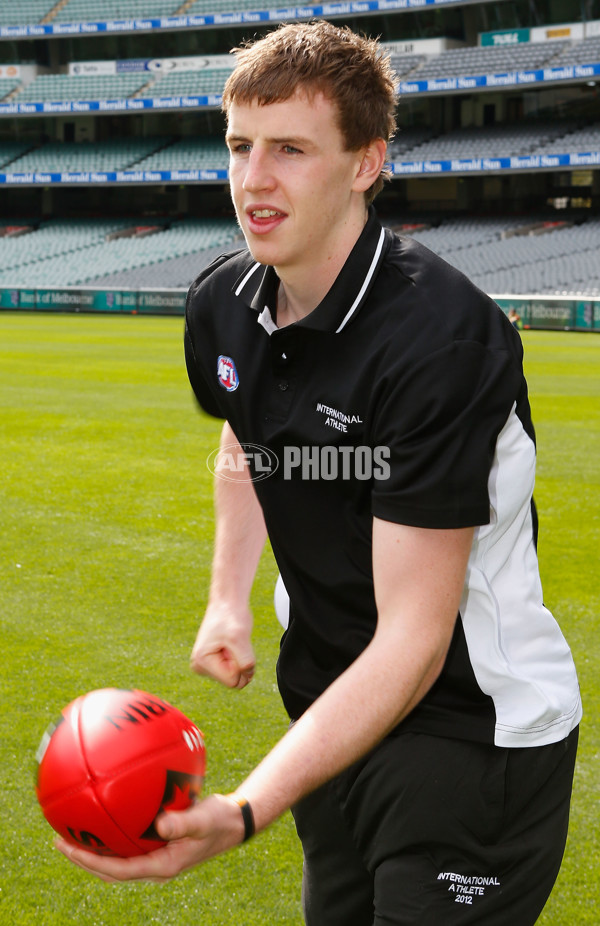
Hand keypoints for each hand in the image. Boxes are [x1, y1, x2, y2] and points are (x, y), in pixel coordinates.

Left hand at [55, 794, 245, 882]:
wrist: (234, 820)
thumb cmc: (220, 819)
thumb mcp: (203, 819)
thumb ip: (183, 822)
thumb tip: (160, 823)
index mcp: (162, 866)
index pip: (118, 871)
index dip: (91, 862)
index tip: (69, 848)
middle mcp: (155, 865)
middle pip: (110, 869)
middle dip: (84, 858)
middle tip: (60, 840)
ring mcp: (156, 856)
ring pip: (117, 858)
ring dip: (95, 848)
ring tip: (74, 831)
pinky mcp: (159, 845)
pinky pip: (129, 844)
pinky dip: (113, 834)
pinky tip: (106, 814)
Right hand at [190, 600, 254, 688]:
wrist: (227, 602)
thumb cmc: (231, 616)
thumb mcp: (240, 638)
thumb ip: (246, 661)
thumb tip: (247, 677)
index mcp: (201, 661)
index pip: (232, 681)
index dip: (241, 665)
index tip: (236, 646)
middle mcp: (200, 666)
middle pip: (233, 680)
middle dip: (239, 663)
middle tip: (234, 643)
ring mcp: (206, 665)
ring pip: (234, 675)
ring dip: (239, 659)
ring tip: (232, 642)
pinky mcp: (213, 662)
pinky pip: (233, 669)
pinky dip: (237, 657)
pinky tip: (231, 643)